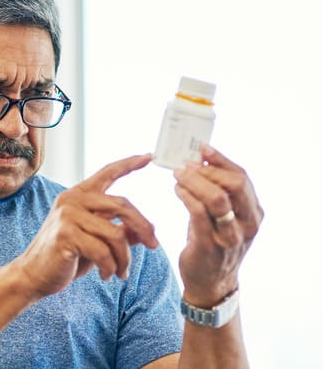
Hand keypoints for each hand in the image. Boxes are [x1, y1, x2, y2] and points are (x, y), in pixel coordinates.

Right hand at [15, 154, 158, 299]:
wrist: (34, 275)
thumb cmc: (65, 257)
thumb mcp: (95, 241)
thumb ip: (117, 231)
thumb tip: (146, 232)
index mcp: (79, 195)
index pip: (107, 173)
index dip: (129, 164)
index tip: (148, 156)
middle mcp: (72, 199)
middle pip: (122, 205)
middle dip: (143, 227)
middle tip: (154, 246)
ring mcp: (67, 215)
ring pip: (116, 234)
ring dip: (125, 258)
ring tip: (121, 272)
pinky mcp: (66, 235)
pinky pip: (103, 251)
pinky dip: (111, 267)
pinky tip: (107, 276)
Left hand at [174, 145, 263, 305]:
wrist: (211, 283)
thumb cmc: (214, 242)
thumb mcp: (223, 217)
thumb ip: (216, 192)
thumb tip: (199, 161)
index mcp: (254, 213)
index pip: (242, 177)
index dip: (221, 160)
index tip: (203, 148)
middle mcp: (247, 224)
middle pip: (234, 184)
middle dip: (208, 170)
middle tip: (187, 165)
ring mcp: (230, 236)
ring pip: (217, 198)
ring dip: (195, 181)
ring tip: (179, 175)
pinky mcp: (210, 246)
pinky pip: (199, 214)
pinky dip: (187, 196)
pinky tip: (177, 190)